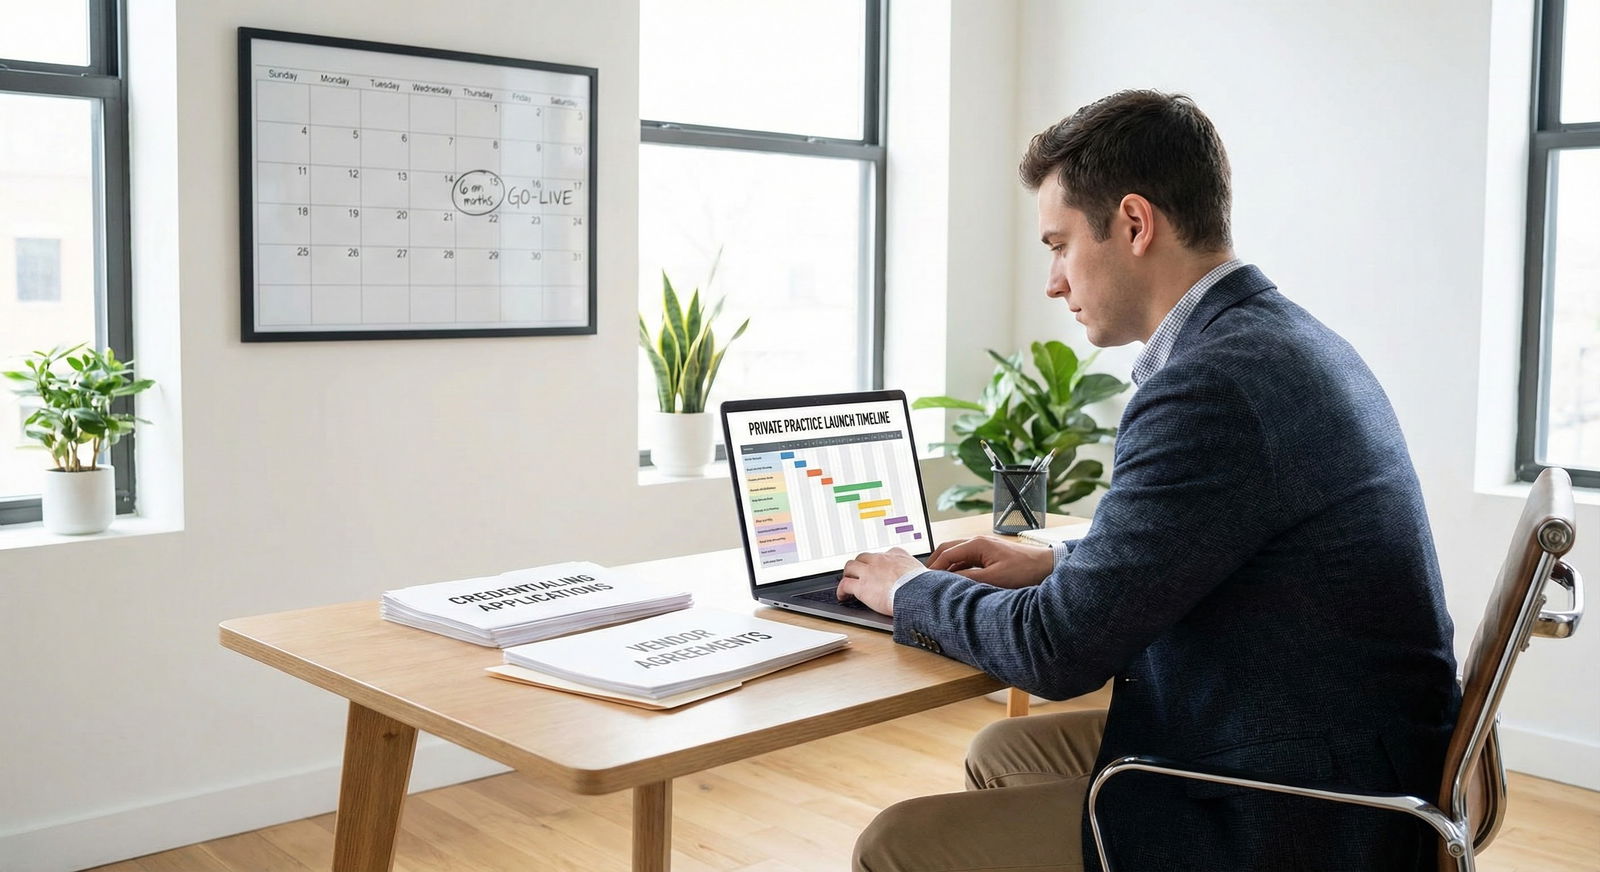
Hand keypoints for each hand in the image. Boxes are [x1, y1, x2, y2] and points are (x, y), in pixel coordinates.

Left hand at [837, 547, 923, 615]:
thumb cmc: (924, 586)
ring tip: (848, 581)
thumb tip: (929, 579)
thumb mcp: (924, 572)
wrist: (917, 593)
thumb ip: (920, 573)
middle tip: (859, 573)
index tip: (879, 567)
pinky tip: (842, 596)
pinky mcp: (862, 586)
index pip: (885, 554)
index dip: (880, 561)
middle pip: (863, 557)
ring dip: (848, 574)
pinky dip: (841, 590)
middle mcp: (881, 560)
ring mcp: (869, 572)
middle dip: (860, 565)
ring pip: (850, 566)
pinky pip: (845, 584)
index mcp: (897, 555)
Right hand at [926, 535, 1053, 588]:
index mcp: (977, 544)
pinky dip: (957, 567)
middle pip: (948, 549)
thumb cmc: (1024, 570)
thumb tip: (949, 581)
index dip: (933, 567)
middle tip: (925, 578)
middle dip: (935, 562)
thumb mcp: (994, 578)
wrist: (1046, 566)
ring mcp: (984, 547)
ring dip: (946, 565)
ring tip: (939, 581)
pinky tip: (957, 580)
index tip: (924, 580)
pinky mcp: (990, 554)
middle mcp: (978, 542)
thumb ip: (969, 579)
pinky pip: (967, 559)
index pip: (946, 554)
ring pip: (957, 554)